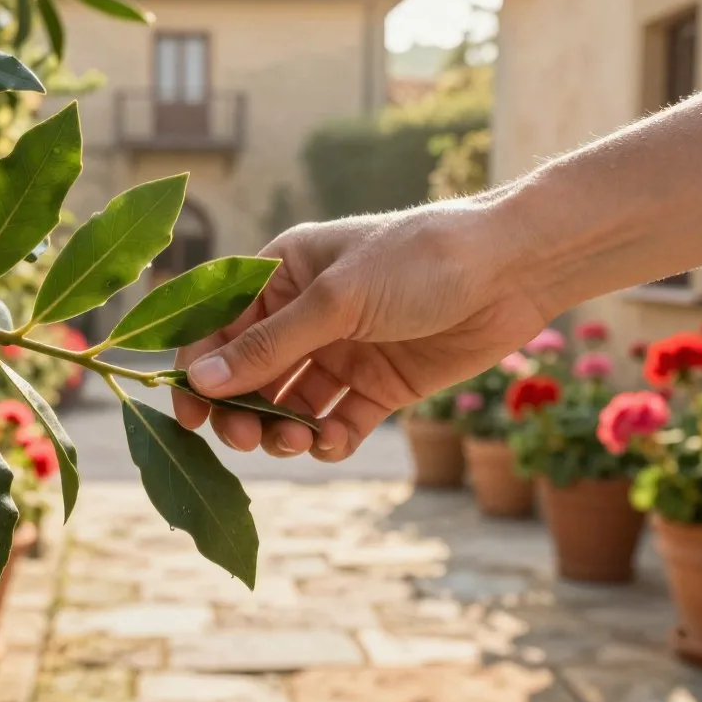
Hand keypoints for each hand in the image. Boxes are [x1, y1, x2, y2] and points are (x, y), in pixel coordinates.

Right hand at [172, 200, 549, 460]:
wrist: (512, 270)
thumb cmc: (418, 260)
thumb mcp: (337, 299)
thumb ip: (269, 345)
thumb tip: (199, 381)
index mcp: (282, 275)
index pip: (220, 328)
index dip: (199, 371)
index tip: (190, 415)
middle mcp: (305, 315)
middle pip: (250, 375)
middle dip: (241, 410)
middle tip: (244, 438)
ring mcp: (342, 352)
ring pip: (289, 405)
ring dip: (282, 430)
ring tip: (295, 441)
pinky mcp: (378, 385)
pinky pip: (336, 421)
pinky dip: (328, 438)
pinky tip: (333, 441)